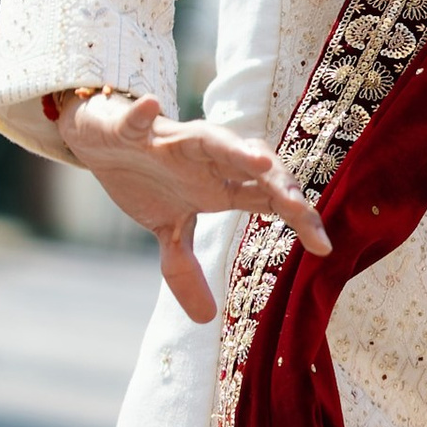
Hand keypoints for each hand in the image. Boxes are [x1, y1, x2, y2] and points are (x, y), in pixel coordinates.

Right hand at [59, 90, 329, 320]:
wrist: (103, 141)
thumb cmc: (147, 179)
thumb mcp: (167, 231)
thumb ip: (186, 270)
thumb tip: (206, 320)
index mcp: (220, 182)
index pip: (269, 197)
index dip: (298, 216)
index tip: (323, 249)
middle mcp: (206, 157)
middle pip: (253, 166)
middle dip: (278, 184)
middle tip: (300, 208)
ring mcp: (171, 141)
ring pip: (211, 139)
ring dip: (235, 148)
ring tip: (260, 161)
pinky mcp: (133, 129)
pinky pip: (139, 120)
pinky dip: (142, 115)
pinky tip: (151, 106)